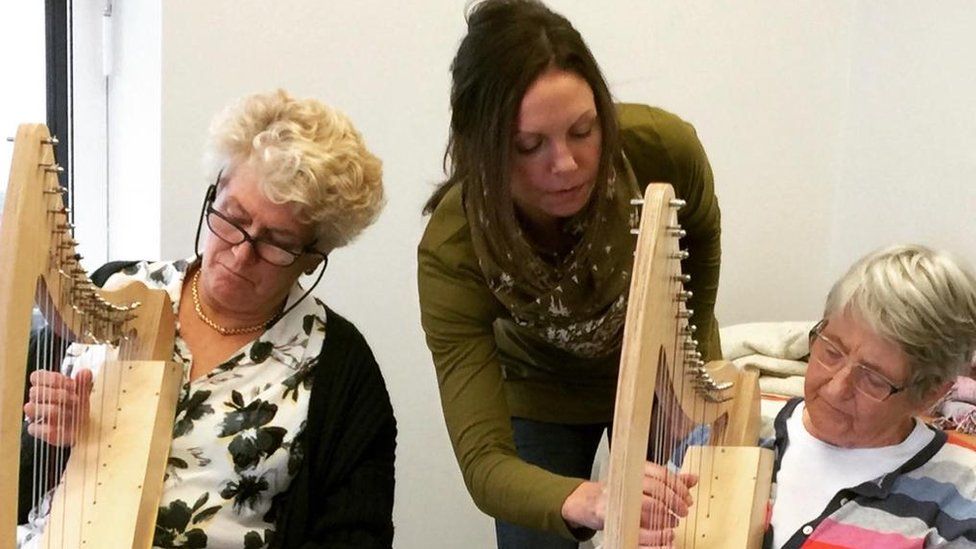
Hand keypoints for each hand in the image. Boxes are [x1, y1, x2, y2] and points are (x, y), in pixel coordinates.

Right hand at [23, 369, 92, 446]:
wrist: (82, 427)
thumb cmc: (78, 406)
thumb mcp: (84, 393)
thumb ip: (83, 382)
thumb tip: (85, 372)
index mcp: (46, 385)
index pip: (37, 376)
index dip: (52, 378)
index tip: (71, 384)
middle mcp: (37, 399)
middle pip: (35, 391)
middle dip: (57, 394)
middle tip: (75, 399)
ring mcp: (35, 414)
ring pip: (31, 408)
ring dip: (52, 409)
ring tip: (70, 413)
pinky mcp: (36, 430)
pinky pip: (33, 428)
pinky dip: (47, 428)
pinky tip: (60, 427)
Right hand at [560, 462, 696, 547]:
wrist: (592, 502)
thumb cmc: (623, 493)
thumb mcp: (645, 483)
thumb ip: (669, 482)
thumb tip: (693, 478)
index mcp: (636, 469)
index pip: (662, 473)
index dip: (678, 487)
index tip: (688, 498)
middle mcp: (627, 481)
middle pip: (656, 488)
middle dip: (674, 502)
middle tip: (683, 511)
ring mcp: (618, 497)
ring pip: (647, 507)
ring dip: (665, 518)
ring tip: (673, 523)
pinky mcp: (612, 516)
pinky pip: (636, 528)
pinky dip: (654, 536)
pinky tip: (663, 536)